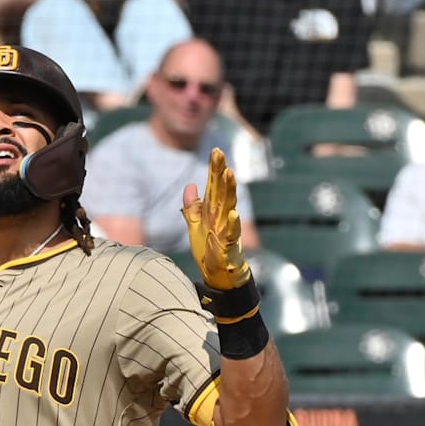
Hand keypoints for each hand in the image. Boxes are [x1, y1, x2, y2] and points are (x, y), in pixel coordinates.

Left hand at [181, 148, 250, 289]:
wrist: (218, 274)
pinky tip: (233, 214)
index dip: (214, 169)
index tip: (215, 150)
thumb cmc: (208, 248)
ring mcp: (227, 229)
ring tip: (229, 174)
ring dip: (229, 190)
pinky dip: (233, 224)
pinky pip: (231, 233)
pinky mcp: (229, 245)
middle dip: (220, 171)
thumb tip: (190, 185)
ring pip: (229, 206)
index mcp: (213, 210)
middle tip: (219, 153)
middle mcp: (221, 215)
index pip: (213, 185)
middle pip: (221, 190)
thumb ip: (192, 206)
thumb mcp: (195, 225)